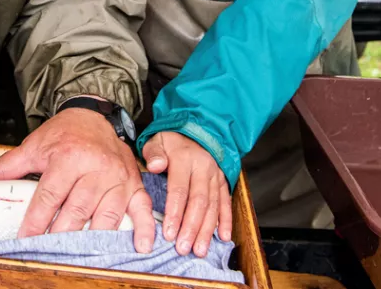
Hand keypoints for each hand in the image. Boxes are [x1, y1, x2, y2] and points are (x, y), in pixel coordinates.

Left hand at [0, 107, 155, 252]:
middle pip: (76, 210)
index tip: (25, 240)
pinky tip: (137, 246)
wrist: (95, 114)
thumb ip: (6, 165)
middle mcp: (96, 167)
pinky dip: (143, 228)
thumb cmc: (64, 134)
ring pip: (106, 215)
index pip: (49, 196)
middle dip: (60, 235)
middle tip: (49, 252)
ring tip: (81, 255)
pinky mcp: (134, 184)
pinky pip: (142, 208)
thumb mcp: (34, 146)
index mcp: (68, 157)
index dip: (36, 221)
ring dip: (94, 238)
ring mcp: (118, 177)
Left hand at [143, 131, 231, 256]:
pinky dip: (226, 220)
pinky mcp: (223, 182)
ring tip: (200, 249)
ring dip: (207, 230)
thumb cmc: (170, 141)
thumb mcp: (157, 140)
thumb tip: (155, 165)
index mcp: (185, 159)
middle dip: (191, 228)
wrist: (194, 130)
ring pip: (213, 206)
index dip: (175, 213)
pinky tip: (224, 237)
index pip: (180, 189)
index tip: (169, 233)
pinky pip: (226, 202)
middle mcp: (204, 168)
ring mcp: (216, 176)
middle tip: (183, 248)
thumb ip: (153, 153)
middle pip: (199, 202)